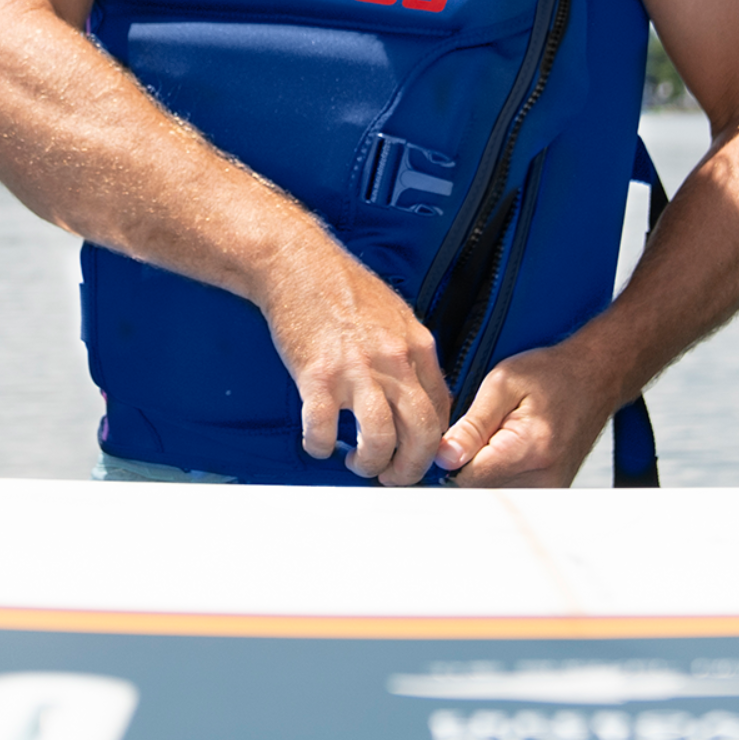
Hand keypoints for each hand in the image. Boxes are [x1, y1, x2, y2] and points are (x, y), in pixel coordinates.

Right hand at [257, 232, 450, 483]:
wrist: (297, 263)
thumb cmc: (340, 287)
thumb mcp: (394, 316)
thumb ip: (409, 355)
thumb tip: (416, 393)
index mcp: (416, 346)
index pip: (441, 411)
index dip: (430, 443)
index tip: (415, 453)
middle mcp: (393, 361)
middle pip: (421, 434)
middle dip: (410, 468)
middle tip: (393, 476)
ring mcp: (356, 370)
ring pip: (380, 440)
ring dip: (370, 464)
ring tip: (358, 462)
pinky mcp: (317, 376)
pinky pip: (323, 431)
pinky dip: (320, 446)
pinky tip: (318, 442)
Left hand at [435, 345, 609, 487]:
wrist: (596, 378)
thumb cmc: (552, 374)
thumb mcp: (502, 384)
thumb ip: (471, 425)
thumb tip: (445, 457)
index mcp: (529, 450)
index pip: (467, 478)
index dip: (451, 457)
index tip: (454, 437)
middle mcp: (544, 479)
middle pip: (479, 490)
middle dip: (467, 464)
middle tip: (480, 432)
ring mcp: (551, 489)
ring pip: (493, 494)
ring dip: (484, 469)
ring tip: (499, 437)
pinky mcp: (551, 492)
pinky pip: (510, 493)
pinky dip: (500, 474)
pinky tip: (508, 449)